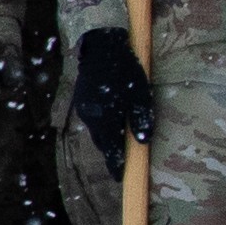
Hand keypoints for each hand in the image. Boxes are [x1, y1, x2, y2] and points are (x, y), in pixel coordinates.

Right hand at [69, 27, 155, 156]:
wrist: (100, 47)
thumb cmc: (125, 71)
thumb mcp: (140, 95)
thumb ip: (142, 119)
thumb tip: (143, 141)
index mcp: (106, 120)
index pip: (111, 150)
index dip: (116, 165)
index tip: (120, 177)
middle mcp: (91, 118)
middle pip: (102, 142)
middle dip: (112, 152)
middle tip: (121, 160)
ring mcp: (84, 108)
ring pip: (96, 130)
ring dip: (107, 137)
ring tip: (118, 141)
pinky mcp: (82, 99)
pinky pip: (93, 119)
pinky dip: (102, 124)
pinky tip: (111, 120)